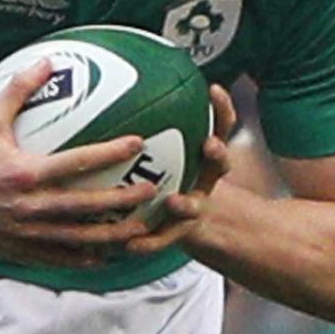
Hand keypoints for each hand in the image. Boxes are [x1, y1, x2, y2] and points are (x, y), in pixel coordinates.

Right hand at [0, 59, 157, 267]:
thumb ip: (19, 89)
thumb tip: (47, 61)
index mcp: (26, 173)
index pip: (78, 162)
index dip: (110, 152)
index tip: (137, 143)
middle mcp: (29, 207)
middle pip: (87, 207)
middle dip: (123, 201)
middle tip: (152, 192)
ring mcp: (24, 232)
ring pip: (77, 239)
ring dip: (111, 236)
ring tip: (139, 231)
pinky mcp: (17, 249)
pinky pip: (56, 258)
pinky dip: (82, 259)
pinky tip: (103, 257)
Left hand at [111, 82, 236, 257]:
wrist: (177, 224)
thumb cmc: (162, 177)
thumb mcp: (160, 151)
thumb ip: (142, 126)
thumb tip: (112, 87)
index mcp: (202, 158)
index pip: (220, 127)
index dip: (222, 110)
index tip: (214, 90)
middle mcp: (203, 180)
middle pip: (219, 165)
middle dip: (218, 154)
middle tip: (211, 145)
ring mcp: (194, 209)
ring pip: (194, 206)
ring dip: (186, 203)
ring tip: (175, 201)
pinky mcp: (175, 235)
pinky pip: (163, 240)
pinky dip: (149, 243)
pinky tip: (130, 246)